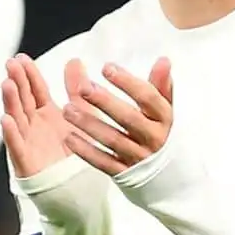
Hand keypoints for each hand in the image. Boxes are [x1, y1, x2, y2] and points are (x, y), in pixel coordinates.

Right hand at [0, 55, 98, 177]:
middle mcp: (34, 126)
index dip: (28, 74)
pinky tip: (5, 119)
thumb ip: (77, 90)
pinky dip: (11, 133)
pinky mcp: (26, 162)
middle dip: (16, 81)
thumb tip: (74, 60)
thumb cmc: (75, 155)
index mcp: (46, 114)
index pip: (35, 90)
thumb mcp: (81, 116)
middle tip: (11, 64)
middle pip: (23, 100)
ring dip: (10, 102)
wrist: (78, 192)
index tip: (21, 57)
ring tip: (7, 84)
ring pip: (16, 119)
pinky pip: (17, 146)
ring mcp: (28, 143)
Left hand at [61, 58, 174, 176]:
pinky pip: (103, 162)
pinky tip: (69, 137)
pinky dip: (86, 151)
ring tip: (68, 110)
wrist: (166, 175)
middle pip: (128, 118)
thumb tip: (163, 60)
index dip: (128, 82)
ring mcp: (139, 157)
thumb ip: (160, 85)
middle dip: (104, 102)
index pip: (147, 97)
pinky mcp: (124, 173)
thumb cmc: (158, 132)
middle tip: (83, 87)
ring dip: (89, 124)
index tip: (107, 68)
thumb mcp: (163, 109)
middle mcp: (153, 138)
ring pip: (112, 140)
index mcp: (163, 118)